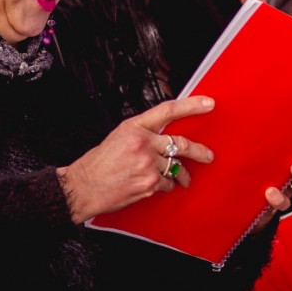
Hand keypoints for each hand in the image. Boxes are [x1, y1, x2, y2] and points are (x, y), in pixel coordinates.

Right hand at [56, 96, 215, 223]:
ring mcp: (148, 164)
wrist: (83, 187)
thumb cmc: (98, 164)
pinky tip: (154, 185)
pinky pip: (167, 184)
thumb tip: (164, 136)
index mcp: (135, 127)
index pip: (168, 110)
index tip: (208, 103)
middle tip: (208, 155)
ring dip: (179, 174)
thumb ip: (143, 133)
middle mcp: (144, 144)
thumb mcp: (119, 137)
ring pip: (176, 167)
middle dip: (200, 151)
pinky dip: (165, 186)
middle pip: (181, 143)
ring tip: (183, 178)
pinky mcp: (150, 184)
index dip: (191, 105)